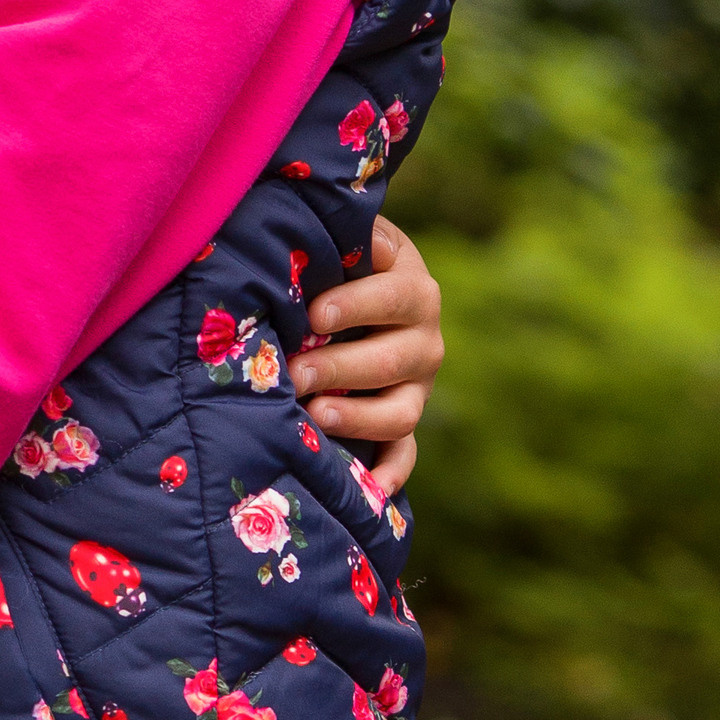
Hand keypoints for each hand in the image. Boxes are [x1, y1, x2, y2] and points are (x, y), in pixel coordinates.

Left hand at [291, 213, 441, 497]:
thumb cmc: (334, 258)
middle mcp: (426, 338)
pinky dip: (389, 475)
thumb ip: (335, 233)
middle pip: (392, 360)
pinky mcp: (403, 422)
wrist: (351, 288)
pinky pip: (404, 455)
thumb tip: (311, 228)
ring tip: (316, 416)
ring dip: (359, 418)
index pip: (393, 296)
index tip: (314, 316)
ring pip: (400, 412)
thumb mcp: (344, 239)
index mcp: (412, 286)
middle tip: (294, 374)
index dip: (355, 306)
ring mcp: (418, 386)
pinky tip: (369, 491)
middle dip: (341, 368)